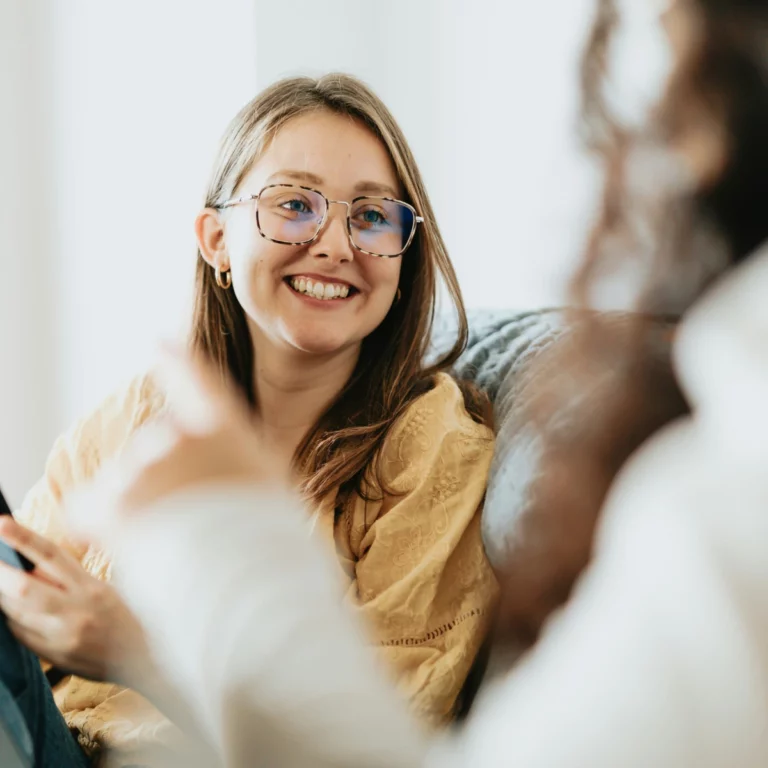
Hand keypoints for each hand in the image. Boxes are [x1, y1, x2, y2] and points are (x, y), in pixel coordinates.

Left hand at [0, 516, 150, 683]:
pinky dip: (11, 620)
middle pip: (25, 589)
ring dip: (1, 597)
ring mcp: (62, 637)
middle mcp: (75, 611)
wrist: (143, 659)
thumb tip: (30, 565)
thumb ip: (68, 578)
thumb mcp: (103, 588)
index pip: (51, 557)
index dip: (23, 539)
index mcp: (91, 587)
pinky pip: (20, 635)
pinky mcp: (53, 656)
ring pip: (16, 614)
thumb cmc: (125, 616)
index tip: (1, 524)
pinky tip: (12, 611)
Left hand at [72, 346, 285, 533]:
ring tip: (172, 541)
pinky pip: (88, 507)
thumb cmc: (266, 534)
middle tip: (193, 517)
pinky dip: (98, 522)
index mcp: (222, 426)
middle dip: (165, 475)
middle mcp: (178, 435)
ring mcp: (141, 467)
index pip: (195, 379)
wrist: (244, 572)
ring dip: (140, 504)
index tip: (159, 344)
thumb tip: (218, 462)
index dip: (176, 361)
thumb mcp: (270, 484)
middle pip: (158, 447)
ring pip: (126, 480)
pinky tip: (122, 541)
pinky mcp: (111, 503)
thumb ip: (238, 461)